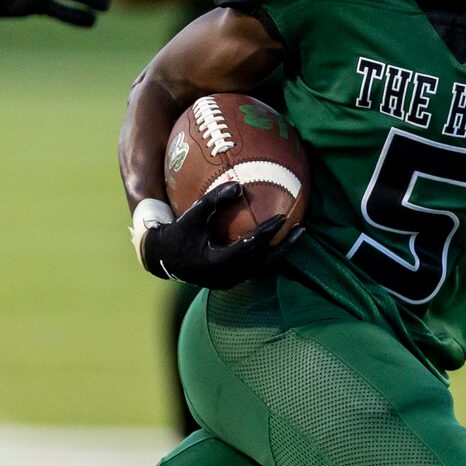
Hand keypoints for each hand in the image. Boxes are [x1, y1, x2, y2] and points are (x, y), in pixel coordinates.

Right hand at [134, 181, 298, 288]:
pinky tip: (276, 241)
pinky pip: (256, 268)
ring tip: (295, 236)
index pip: (250, 247)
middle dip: (286, 248)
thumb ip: (214, 201)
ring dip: (280, 253)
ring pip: (263, 269)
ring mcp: (231, 280)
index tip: (283, 216)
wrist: (162, 259)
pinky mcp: (231, 280)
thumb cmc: (177, 235)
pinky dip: (268, 255)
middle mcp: (228, 275)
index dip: (268, 232)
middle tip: (302, 229)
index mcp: (219, 262)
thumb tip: (238, 184)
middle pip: (265, 264)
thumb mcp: (193, 215)